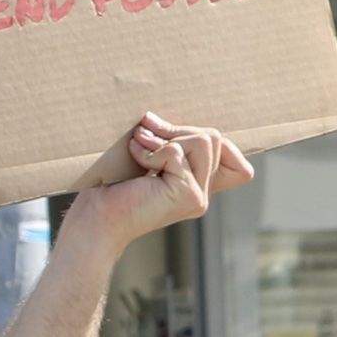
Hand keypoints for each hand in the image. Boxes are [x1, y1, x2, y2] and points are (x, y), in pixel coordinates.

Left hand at [74, 116, 251, 243]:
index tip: (168, 142)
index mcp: (198, 188)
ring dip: (165, 138)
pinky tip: (135, 159)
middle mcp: (203, 196)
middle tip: (145, 136)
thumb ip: (166, 143)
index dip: (214, 142)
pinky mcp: (188, 195)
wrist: (96, 217)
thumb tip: (155, 119)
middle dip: (177, 130)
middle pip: (215, 138)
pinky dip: (151, 150)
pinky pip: (177, 152)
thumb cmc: (113, 186)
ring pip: (204, 141)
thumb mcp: (147, 157)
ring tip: (139, 147)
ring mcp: (198, 197)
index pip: (240, 167)